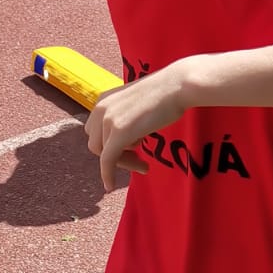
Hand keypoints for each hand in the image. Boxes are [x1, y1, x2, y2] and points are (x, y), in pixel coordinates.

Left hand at [85, 63, 191, 189]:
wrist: (177, 86)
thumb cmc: (165, 94)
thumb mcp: (136, 103)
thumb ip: (125, 117)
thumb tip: (127, 138)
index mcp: (102, 100)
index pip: (95, 132)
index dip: (109, 145)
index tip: (132, 152)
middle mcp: (100, 108)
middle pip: (96, 144)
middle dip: (115, 156)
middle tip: (139, 161)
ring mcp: (108, 120)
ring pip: (104, 155)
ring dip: (124, 163)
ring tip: (145, 166)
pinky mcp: (118, 132)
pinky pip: (107, 161)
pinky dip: (107, 175)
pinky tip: (110, 186)